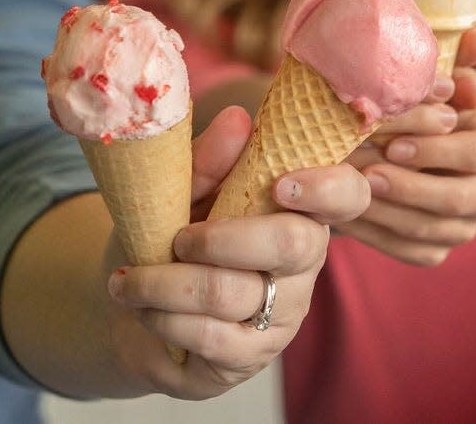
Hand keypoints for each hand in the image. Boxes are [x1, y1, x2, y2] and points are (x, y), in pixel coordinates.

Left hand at [105, 106, 369, 398]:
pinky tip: (138, 305)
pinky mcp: (250, 356)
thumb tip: (237, 119)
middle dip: (222, 238)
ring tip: (128, 277)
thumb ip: (209, 162)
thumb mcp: (183, 192)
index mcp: (299, 211)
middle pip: (293, 244)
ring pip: (231, 292)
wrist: (129, 310)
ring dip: (164, 282)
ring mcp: (281, 314)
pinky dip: (160, 315)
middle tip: (177, 237)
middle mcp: (304, 264)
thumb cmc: (169, 239)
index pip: (347, 196)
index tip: (283, 185)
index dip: (328, 189)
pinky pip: (208, 334)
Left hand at [339, 28, 475, 265]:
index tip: (394, 144)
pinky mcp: (438, 251)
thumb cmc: (434, 112)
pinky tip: (345, 219)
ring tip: (347, 197)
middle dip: (411, 188)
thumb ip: (459, 62)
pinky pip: (410, 251)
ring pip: (430, 231)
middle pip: (457, 200)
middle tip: (366, 176)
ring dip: (387, 214)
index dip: (437, 150)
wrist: (434, 158)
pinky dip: (378, 237)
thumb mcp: (445, 87)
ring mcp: (464, 228)